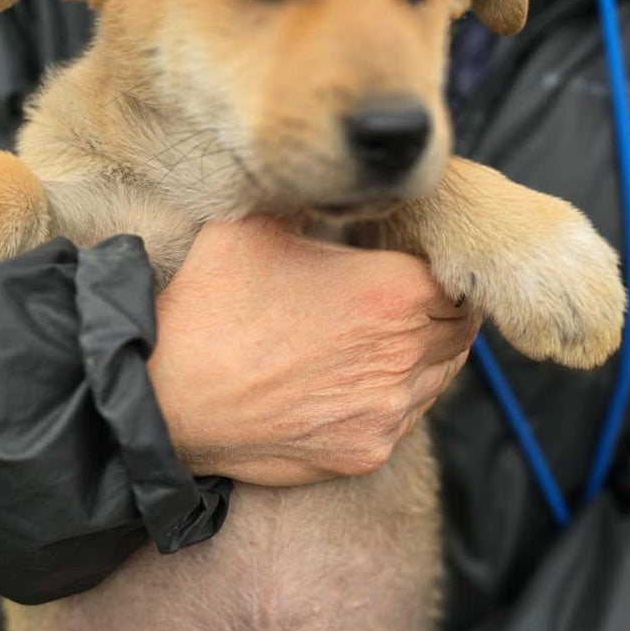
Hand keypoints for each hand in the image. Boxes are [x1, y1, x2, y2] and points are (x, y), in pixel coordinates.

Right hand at [147, 216, 477, 483]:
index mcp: (396, 291)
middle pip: (459, 331)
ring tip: (377, 344)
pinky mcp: (368, 452)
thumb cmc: (212, 305)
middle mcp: (406, 353)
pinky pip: (402, 421)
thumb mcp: (257, 225)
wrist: (170, 396)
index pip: (459, 281)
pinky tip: (352, 383)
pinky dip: (390, 401)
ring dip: (421, 359)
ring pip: (438, 378)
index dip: (441, 272)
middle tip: (405, 305)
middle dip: (439, 315)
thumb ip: (311, 200)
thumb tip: (332, 179)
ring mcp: (389, 410)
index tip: (415, 269)